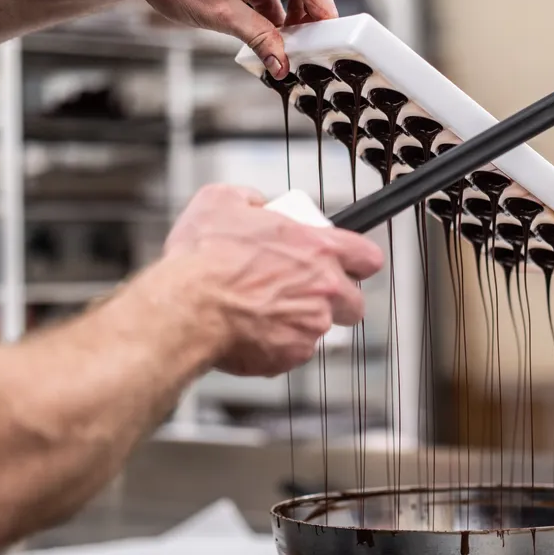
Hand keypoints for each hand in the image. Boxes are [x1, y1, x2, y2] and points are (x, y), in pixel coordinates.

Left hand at [128, 0, 336, 78]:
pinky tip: (270, 30)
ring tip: (289, 40)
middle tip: (313, 41)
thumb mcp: (221, 16)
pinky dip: (278, 6)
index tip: (333, 37)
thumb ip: (259, 39)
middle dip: (316, 9)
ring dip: (297, 9)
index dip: (325, 12)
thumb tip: (281, 63)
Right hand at [164, 184, 383, 376]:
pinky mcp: (290, 356)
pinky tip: (250, 330)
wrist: (185, 308)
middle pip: (354, 303)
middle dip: (335, 300)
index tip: (348, 264)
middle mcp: (324, 289)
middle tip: (305, 292)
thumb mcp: (222, 201)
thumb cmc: (203, 258)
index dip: (359, 261)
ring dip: (299, 322)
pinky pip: (292, 352)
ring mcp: (310, 326)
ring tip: (264, 311)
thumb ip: (252, 199)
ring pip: (319, 328)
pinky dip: (275, 344)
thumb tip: (259, 204)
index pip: (368, 257)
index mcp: (319, 249)